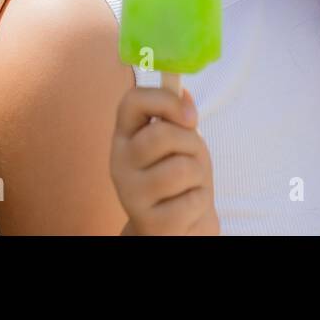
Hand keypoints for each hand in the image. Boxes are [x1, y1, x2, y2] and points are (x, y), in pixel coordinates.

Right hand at [112, 86, 218, 234]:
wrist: (178, 226)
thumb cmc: (180, 179)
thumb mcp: (180, 142)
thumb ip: (178, 118)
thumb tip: (183, 94)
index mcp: (124, 137)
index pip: (132, 101)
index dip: (165, 99)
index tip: (190, 115)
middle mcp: (119, 163)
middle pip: (160, 134)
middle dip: (190, 143)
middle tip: (192, 156)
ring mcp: (131, 195)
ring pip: (181, 168)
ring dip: (198, 174)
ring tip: (190, 184)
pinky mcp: (150, 222)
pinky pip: (191, 200)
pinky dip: (200, 201)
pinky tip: (188, 207)